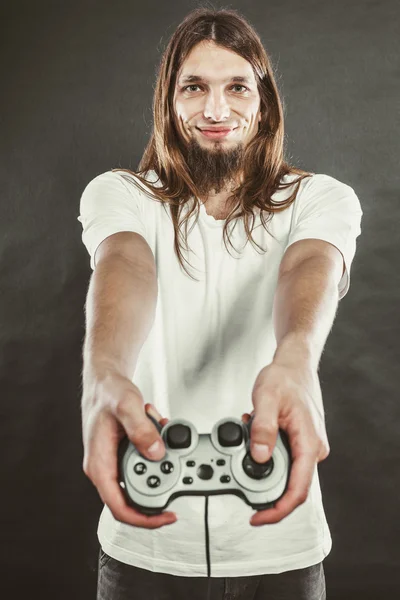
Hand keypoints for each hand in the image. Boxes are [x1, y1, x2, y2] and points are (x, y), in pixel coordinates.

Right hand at [81, 371, 175, 527]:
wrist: (104, 381)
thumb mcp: (126, 405)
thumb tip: (156, 453)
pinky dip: (158, 446)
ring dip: (160, 457)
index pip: (119, 507)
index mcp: (99, 465)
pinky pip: (146, 459)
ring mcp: (115, 461)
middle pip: (135, 495)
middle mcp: (106, 468)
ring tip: (162, 428)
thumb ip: (141, 429)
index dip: (144, 519)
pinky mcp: (125, 453)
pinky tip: (159, 425)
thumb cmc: (107, 392)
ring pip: (144, 474)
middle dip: (160, 478)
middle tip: (177, 460)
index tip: (167, 517)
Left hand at [241, 361, 329, 525]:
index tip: (257, 517)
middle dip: (259, 480)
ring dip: (259, 462)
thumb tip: (259, 457)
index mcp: (309, 444)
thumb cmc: (285, 378)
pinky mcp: (298, 442)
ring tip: (245, 436)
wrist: (294, 364)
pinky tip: (252, 432)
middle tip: (235, 464)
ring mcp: (306, 446)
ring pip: (282, 471)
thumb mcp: (267, 398)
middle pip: (288, 485)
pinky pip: (280, 457)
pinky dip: (262, 451)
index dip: (277, 510)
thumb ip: (263, 428)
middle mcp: (312, 449)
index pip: (298, 491)